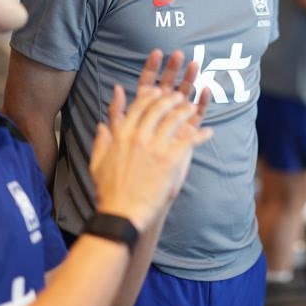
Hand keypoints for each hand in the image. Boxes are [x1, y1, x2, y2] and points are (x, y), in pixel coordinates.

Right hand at [87, 50, 211, 230]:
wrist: (121, 214)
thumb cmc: (108, 191)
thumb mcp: (98, 162)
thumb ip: (101, 140)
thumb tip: (102, 125)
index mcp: (121, 134)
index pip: (139, 105)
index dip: (152, 95)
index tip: (160, 92)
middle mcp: (138, 136)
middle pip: (159, 108)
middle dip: (171, 99)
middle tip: (180, 96)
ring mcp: (155, 147)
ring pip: (175, 119)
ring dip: (186, 111)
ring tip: (193, 109)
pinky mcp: (170, 160)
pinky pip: (189, 140)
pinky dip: (200, 135)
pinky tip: (208, 132)